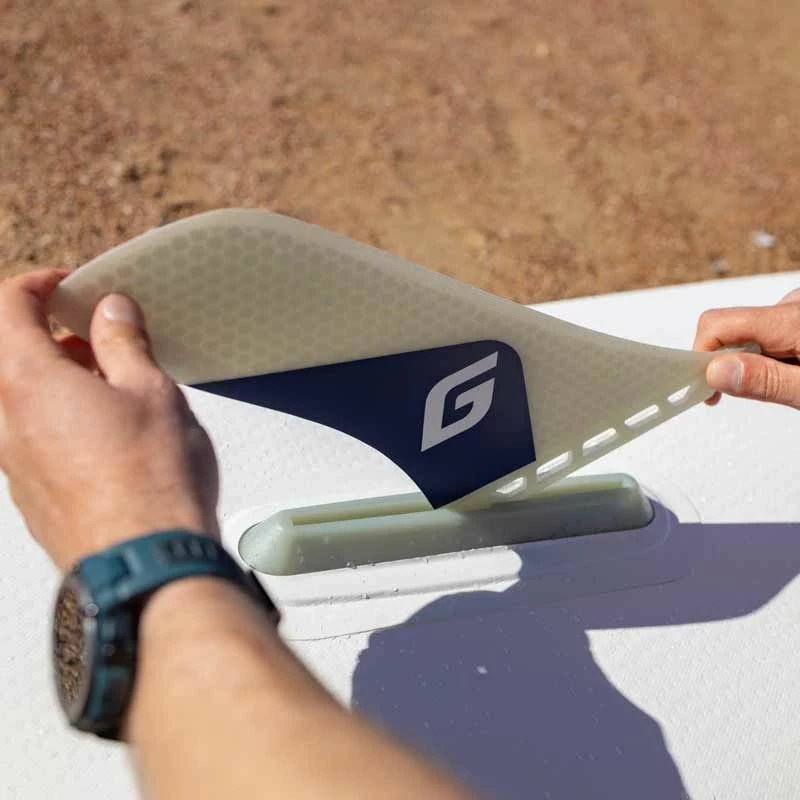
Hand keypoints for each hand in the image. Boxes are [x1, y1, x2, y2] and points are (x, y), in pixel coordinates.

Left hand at [0, 269, 219, 570]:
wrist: (143, 561)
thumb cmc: (151, 478)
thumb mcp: (150, 391)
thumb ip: (123, 342)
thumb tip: (111, 311)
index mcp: (28, 382)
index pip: (7, 308)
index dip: (36, 285)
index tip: (67, 284)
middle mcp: (5, 420)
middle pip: (4, 354)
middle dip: (44, 332)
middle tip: (92, 335)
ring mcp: (13, 461)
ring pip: (14, 398)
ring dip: (51, 376)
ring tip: (106, 383)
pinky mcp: (28, 493)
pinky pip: (26, 435)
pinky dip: (52, 414)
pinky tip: (102, 430)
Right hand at [694, 288, 799, 407]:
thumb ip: (767, 381)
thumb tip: (715, 372)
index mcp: (794, 320)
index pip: (719, 325)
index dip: (701, 356)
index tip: (704, 388)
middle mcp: (792, 306)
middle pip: (729, 328)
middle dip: (728, 363)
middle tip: (744, 395)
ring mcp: (796, 309)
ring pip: (746, 333)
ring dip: (752, 362)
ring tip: (784, 386)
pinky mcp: (798, 317)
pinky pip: (764, 332)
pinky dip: (766, 356)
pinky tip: (789, 372)